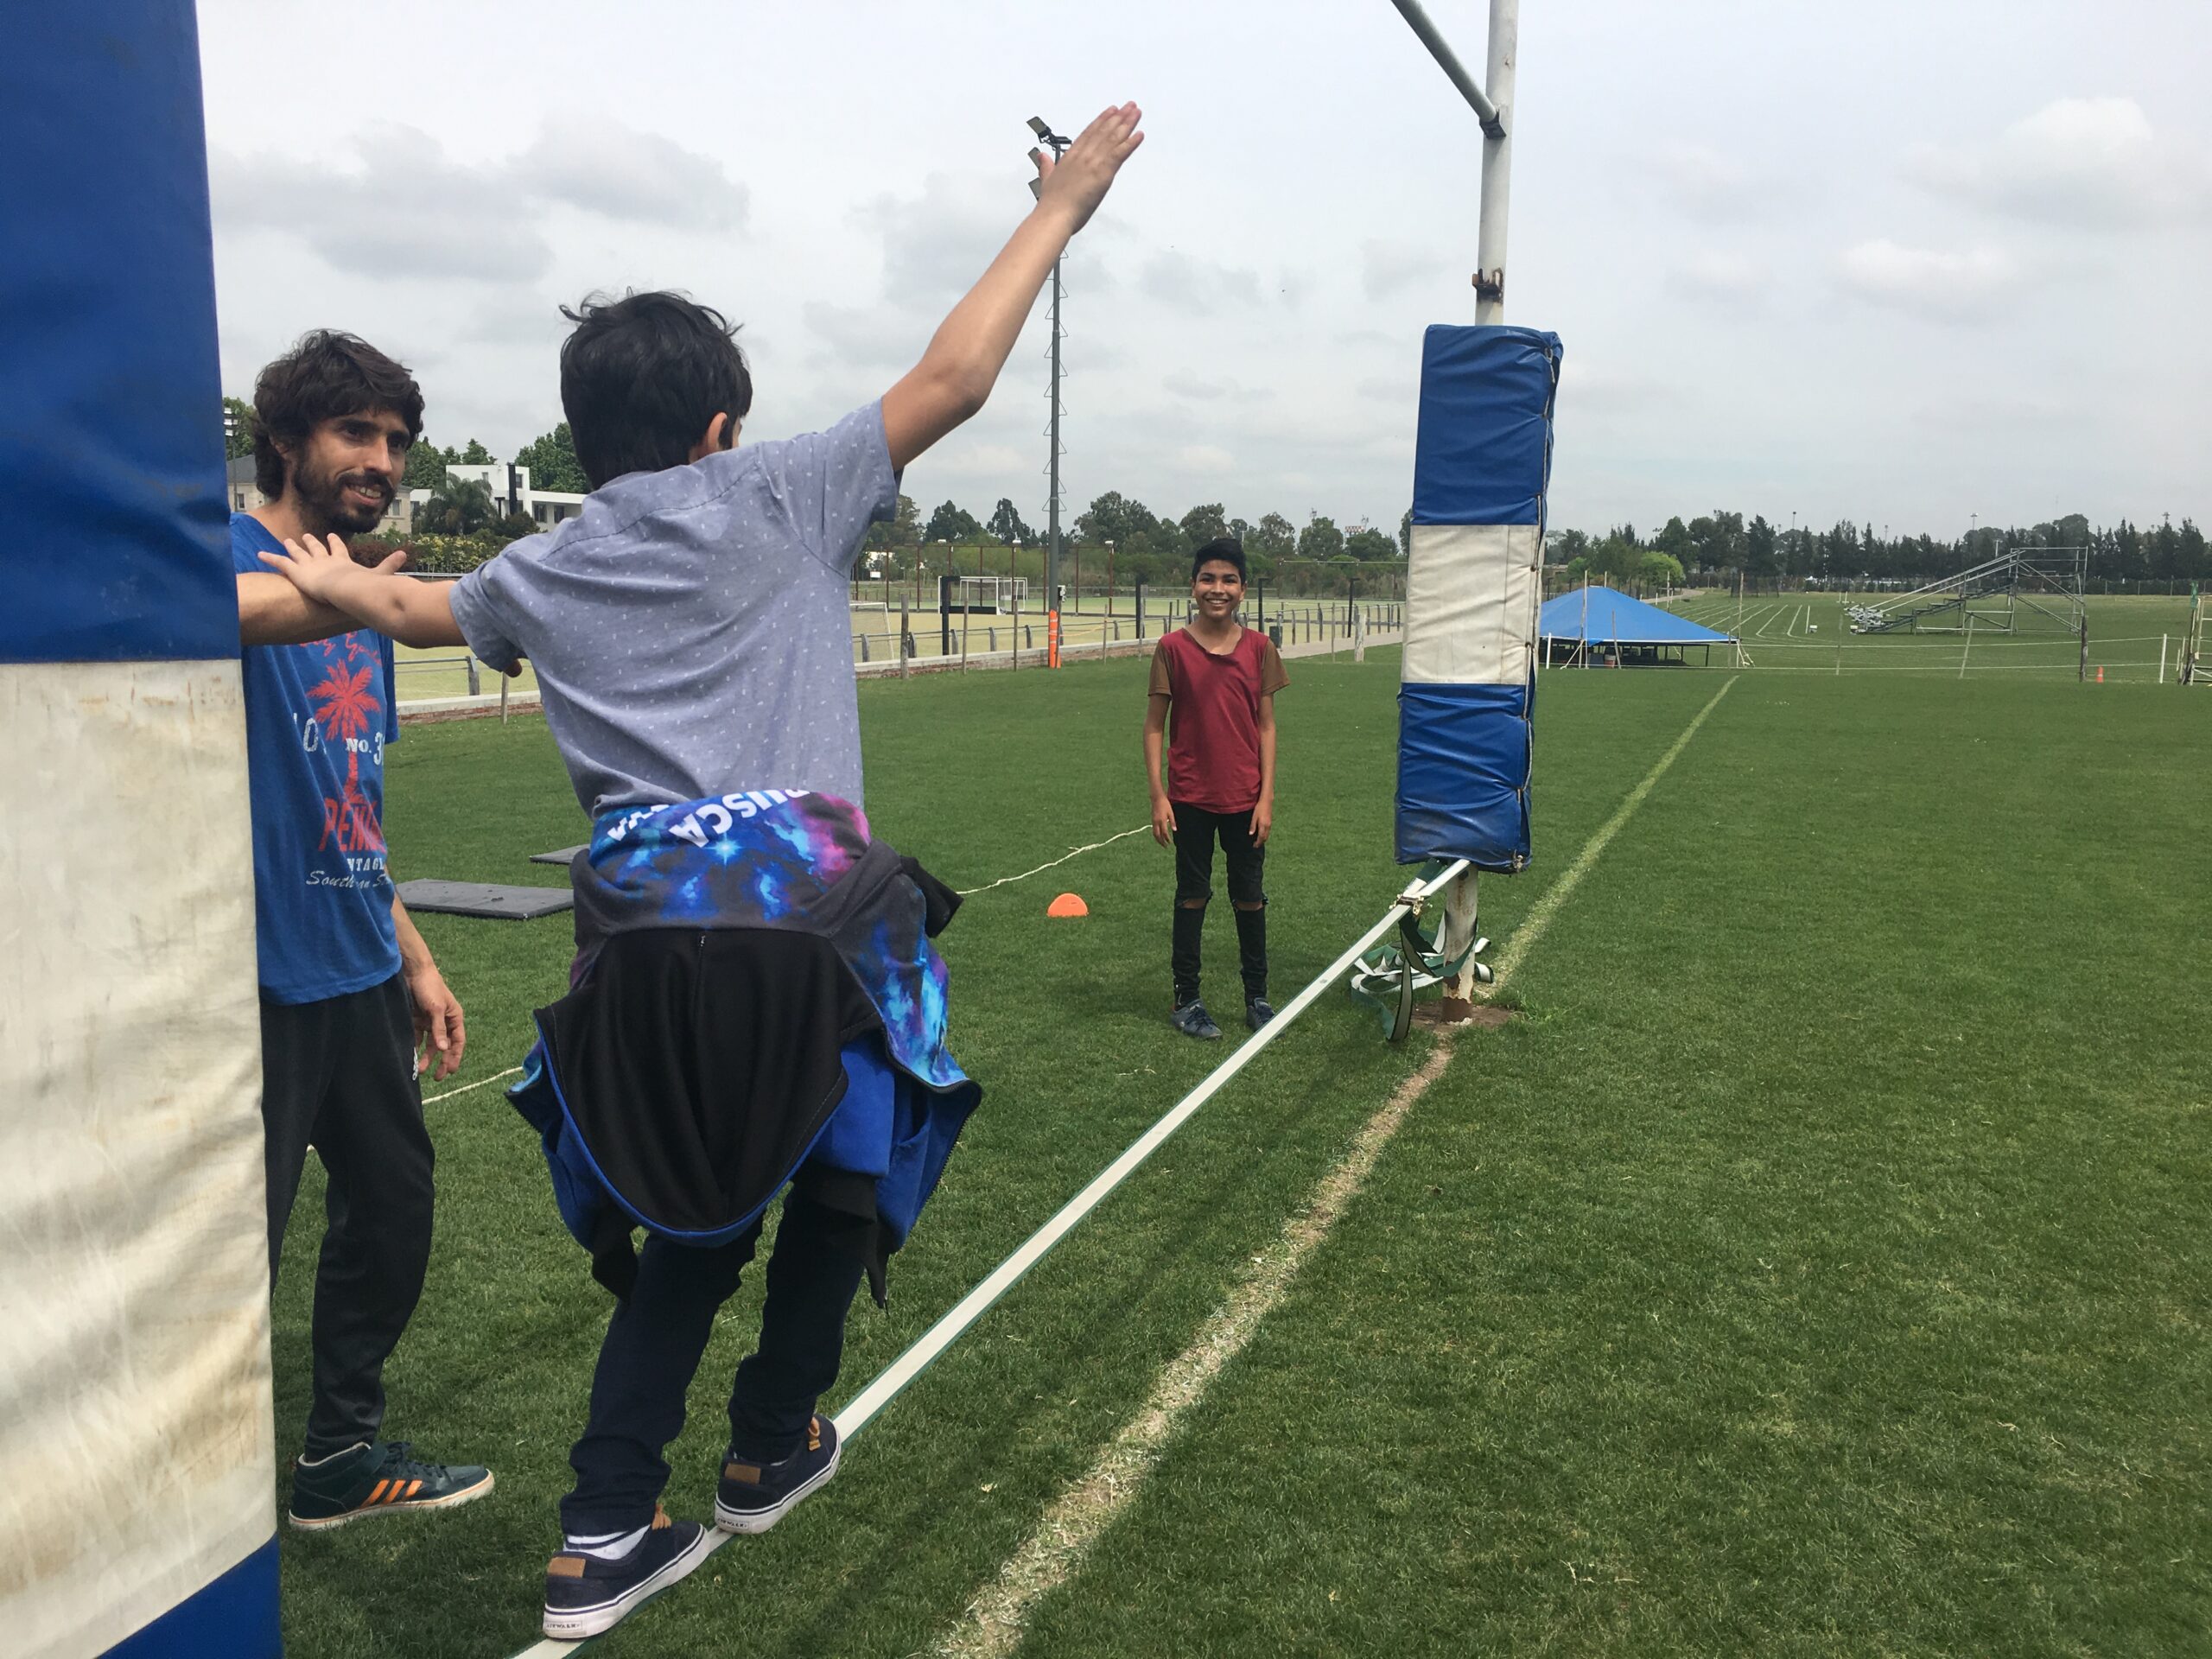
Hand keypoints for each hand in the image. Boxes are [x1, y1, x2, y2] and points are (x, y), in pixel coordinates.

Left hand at [258, 531, 402, 601]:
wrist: (346, 588)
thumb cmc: (362, 585)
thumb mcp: (379, 576)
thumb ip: (390, 567)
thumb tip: (406, 554)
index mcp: (342, 560)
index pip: (338, 549)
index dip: (334, 543)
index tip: (330, 535)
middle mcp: (324, 559)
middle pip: (317, 548)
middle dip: (311, 542)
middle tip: (307, 536)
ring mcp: (310, 565)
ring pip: (298, 553)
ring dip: (292, 547)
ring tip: (286, 542)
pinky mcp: (297, 572)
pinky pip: (281, 563)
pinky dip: (270, 558)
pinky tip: (259, 555)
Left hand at [404, 958, 466, 1081]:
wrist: (412, 972)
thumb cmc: (430, 987)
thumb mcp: (436, 1009)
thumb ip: (439, 1029)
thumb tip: (444, 1049)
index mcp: (454, 1018)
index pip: (457, 1041)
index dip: (455, 1056)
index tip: (450, 1071)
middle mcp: (443, 1022)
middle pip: (444, 1046)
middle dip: (441, 1061)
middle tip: (437, 1077)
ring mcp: (429, 1022)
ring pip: (430, 1044)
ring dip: (426, 1057)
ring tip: (420, 1070)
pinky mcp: (416, 1020)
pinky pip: (416, 1038)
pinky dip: (415, 1047)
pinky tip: (411, 1056)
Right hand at [1032, 103, 1143, 235]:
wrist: (1054, 215)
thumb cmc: (1051, 204)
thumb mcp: (1047, 180)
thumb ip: (1046, 166)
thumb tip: (1042, 156)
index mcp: (1070, 157)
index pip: (1089, 133)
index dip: (1101, 120)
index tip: (1111, 110)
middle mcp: (1083, 155)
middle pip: (1103, 132)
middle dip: (1118, 117)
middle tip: (1129, 106)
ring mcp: (1093, 162)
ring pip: (1113, 138)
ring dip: (1126, 124)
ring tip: (1136, 112)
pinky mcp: (1103, 173)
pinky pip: (1119, 154)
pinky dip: (1130, 143)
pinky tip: (1140, 134)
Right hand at [1151, 795, 1176, 846]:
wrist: (1157, 799)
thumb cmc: (1165, 805)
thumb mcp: (1171, 813)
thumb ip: (1172, 822)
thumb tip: (1175, 830)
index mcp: (1162, 820)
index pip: (1164, 832)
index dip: (1167, 838)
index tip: (1170, 842)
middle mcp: (1156, 822)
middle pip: (1157, 835)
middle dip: (1161, 842)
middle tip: (1165, 846)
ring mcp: (1153, 821)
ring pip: (1154, 833)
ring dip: (1158, 839)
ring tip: (1162, 843)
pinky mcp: (1152, 820)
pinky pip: (1153, 830)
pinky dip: (1156, 835)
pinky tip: (1159, 836)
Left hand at [1251, 797, 1272, 846]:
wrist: (1267, 802)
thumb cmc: (1259, 808)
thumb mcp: (1254, 817)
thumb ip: (1253, 826)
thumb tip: (1250, 834)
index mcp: (1263, 825)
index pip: (1261, 837)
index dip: (1258, 842)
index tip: (1254, 846)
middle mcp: (1267, 826)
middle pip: (1265, 837)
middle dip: (1260, 842)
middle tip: (1255, 845)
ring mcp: (1270, 824)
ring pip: (1267, 835)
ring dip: (1263, 839)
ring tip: (1258, 841)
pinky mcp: (1270, 822)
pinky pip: (1268, 831)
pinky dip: (1265, 835)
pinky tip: (1261, 834)